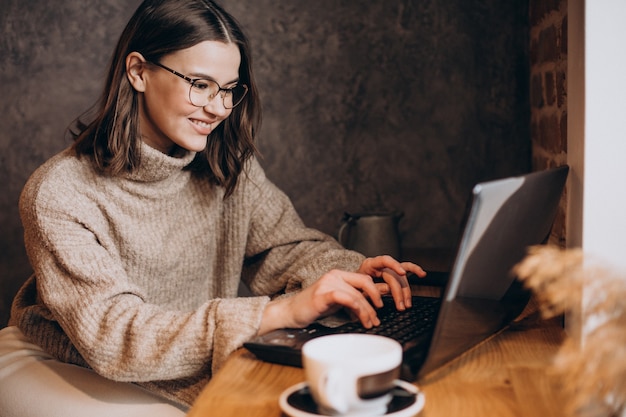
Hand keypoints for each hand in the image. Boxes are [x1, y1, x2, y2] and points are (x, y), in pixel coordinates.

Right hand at [257, 256, 425, 335]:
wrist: (291, 313)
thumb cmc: (313, 308)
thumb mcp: (338, 302)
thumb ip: (355, 300)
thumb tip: (375, 306)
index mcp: (341, 274)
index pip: (367, 277)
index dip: (383, 285)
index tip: (398, 294)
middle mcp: (336, 274)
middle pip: (367, 282)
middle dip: (380, 298)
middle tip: (382, 314)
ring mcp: (330, 282)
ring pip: (359, 294)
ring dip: (369, 311)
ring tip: (372, 323)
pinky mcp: (324, 293)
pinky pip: (348, 299)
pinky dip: (360, 310)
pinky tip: (363, 319)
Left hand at [357, 255, 425, 310]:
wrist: (352, 288)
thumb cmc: (355, 289)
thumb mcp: (359, 290)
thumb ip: (372, 288)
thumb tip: (388, 289)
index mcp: (369, 264)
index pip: (384, 260)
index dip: (394, 265)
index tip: (402, 274)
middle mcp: (380, 264)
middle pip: (394, 275)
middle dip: (399, 292)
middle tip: (401, 306)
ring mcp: (387, 268)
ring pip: (401, 277)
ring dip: (406, 291)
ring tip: (406, 304)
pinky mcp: (392, 272)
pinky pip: (406, 269)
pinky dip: (414, 270)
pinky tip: (422, 274)